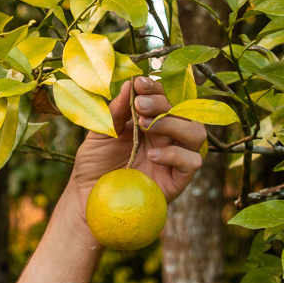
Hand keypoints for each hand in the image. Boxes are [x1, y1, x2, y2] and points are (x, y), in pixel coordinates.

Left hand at [62, 77, 207, 223]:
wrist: (87, 198)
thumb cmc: (93, 165)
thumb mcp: (99, 134)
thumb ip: (114, 112)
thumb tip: (130, 84)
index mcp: (150, 122)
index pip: (164, 98)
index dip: (155, 89)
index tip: (139, 83)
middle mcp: (166, 137)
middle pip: (184, 111)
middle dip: (163, 103)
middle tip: (139, 107)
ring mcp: (174, 158)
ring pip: (196, 133)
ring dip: (174, 124)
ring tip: (146, 126)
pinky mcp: (177, 181)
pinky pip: (192, 162)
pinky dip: (175, 154)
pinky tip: (152, 155)